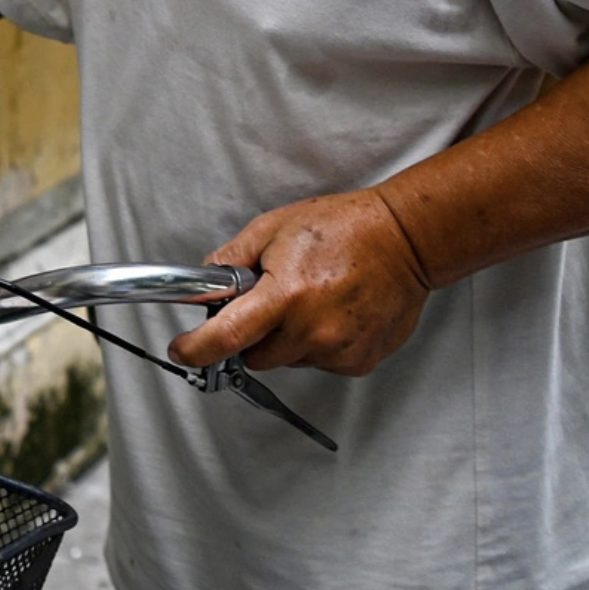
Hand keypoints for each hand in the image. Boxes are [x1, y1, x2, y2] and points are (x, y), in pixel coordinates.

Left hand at [165, 189, 430, 377]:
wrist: (406, 240)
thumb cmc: (345, 228)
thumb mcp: (274, 228)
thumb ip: (233, 258)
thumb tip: (207, 279)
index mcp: (286, 295)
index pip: (228, 336)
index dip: (197, 348)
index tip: (183, 350)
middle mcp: (313, 329)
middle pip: (257, 356)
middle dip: (253, 335)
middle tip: (271, 303)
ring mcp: (339, 350)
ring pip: (290, 360)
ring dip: (289, 339)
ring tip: (312, 299)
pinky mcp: (360, 361)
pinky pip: (321, 361)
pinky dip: (319, 344)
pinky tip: (334, 312)